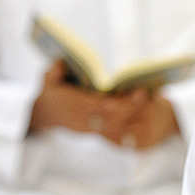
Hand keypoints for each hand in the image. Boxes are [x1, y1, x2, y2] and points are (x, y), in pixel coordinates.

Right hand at [29, 61, 178, 148]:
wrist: (46, 115)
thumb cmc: (50, 92)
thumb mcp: (46, 81)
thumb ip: (52, 73)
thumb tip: (59, 64)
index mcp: (73, 107)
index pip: (96, 106)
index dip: (113, 101)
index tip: (127, 92)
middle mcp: (84, 121)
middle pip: (110, 117)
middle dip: (128, 107)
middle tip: (144, 93)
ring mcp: (91, 128)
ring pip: (116, 125)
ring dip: (132, 114)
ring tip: (148, 97)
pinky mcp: (97, 131)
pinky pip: (116, 129)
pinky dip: (130, 119)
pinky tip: (143, 106)